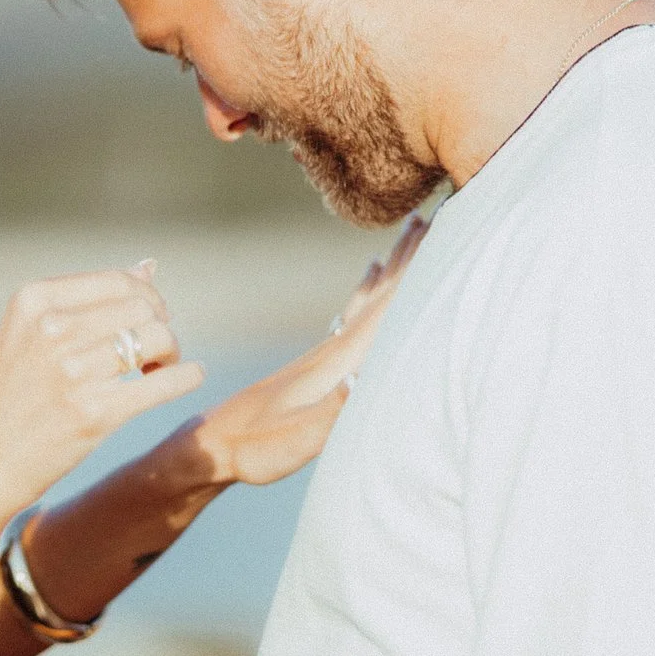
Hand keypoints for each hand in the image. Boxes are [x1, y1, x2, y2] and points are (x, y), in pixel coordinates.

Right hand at [0, 265, 205, 526]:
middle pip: (143, 309)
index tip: (150, 320)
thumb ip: (87, 300)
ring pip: (157, 340)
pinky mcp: (93, 414)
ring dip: (170, 353)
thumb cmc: (9, 398)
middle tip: (153, 353)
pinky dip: (186, 377)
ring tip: (156, 370)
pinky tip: (189, 377)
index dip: (148, 299)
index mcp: (34, 301)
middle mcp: (51, 330)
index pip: (119, 282)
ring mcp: (71, 372)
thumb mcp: (29, 334)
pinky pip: (163, 384)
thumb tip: (149, 266)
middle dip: (160, 327)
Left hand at [193, 215, 427, 485]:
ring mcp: (325, 352)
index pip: (385, 306)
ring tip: (412, 227)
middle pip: (381, 290)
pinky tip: (370, 272)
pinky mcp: (317, 362)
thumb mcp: (295, 439)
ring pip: (369, 295)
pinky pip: (353, 311)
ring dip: (394, 261)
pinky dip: (369, 285)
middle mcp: (334, 346)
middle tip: (440, 208)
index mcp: (336, 359)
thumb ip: (330, 413)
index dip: (414, 271)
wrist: (212, 445)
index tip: (442, 230)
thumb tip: (360, 381)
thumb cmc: (255, 448)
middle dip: (412, 253)